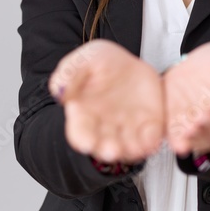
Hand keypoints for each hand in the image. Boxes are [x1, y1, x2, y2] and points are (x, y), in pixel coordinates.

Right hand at [49, 39, 163, 163]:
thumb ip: (70, 73)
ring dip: (130, 151)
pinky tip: (150, 140)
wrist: (128, 63)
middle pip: (103, 146)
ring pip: (127, 147)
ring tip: (133, 148)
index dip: (82, 139)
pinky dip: (150, 142)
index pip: (79, 132)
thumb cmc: (101, 64)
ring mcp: (127, 128)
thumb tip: (59, 91)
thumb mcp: (85, 59)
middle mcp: (104, 126)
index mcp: (84, 114)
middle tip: (111, 150)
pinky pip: (150, 138)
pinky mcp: (148, 126)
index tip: (85, 142)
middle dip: (107, 150)